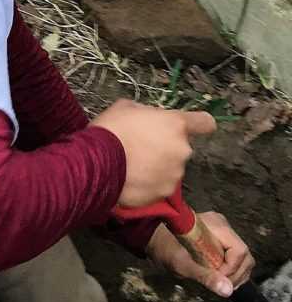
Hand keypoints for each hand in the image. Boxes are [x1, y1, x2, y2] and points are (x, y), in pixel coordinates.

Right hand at [91, 99, 215, 206]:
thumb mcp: (125, 107)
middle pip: (181, 148)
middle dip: (166, 147)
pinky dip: (150, 183)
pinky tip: (132, 179)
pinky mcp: (164, 193)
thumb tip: (148, 119)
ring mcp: (175, 174)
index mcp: (176, 125)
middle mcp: (182, 150)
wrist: (96, 163)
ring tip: (133, 165)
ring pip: (171, 168)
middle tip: (141, 147)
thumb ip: (146, 113)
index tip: (190, 127)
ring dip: (158, 166)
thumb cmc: (110, 129)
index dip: (198, 124)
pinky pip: (160, 185)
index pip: (205, 123)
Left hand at [147, 212, 253, 299]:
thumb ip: (205, 276)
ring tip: (219, 283)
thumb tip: (228, 290)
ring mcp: (223, 233)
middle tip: (220, 285)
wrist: (155, 240)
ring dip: (235, 275)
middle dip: (236, 275)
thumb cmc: (165, 249)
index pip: (240, 251)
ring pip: (243, 259)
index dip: (232, 270)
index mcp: (216, 226)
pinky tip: (219, 278)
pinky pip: (236, 259)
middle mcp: (223, 226)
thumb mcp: (183, 265)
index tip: (218, 279)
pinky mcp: (221, 240)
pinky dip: (231, 272)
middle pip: (244, 255)